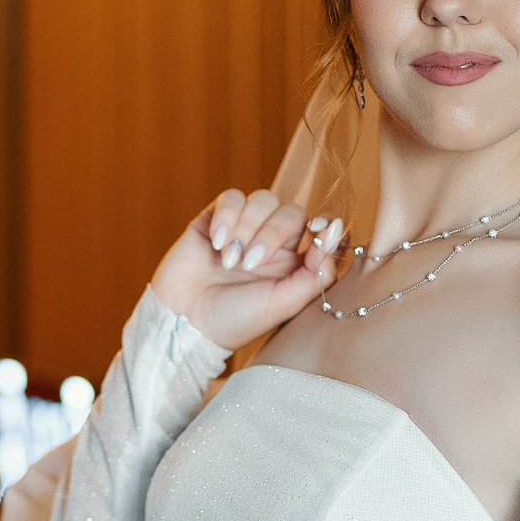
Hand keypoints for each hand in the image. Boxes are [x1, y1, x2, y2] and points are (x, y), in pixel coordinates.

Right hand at [149, 189, 341, 350]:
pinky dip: (226, 216)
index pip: (323, 231)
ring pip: (263, 200)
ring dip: (247, 228)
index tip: (318, 232)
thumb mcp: (283, 305)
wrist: (184, 323)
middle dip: (272, 233)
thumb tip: (336, 234)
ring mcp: (244, 229)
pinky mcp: (216, 219)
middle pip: (293, 212)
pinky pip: (232, 197)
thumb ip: (317, 274)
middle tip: (250, 263)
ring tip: (229, 261)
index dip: (326, 225)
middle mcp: (274, 244)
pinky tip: (215, 243)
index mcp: (296, 265)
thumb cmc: (235, 321)